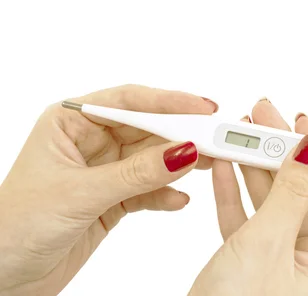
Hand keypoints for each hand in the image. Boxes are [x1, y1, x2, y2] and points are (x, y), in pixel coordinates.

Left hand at [0, 84, 217, 294]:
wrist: (1, 278)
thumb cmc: (14, 227)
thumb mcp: (79, 194)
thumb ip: (135, 175)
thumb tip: (183, 153)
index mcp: (70, 123)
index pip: (128, 101)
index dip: (167, 102)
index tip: (201, 109)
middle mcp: (90, 142)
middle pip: (147, 129)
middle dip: (181, 135)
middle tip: (215, 138)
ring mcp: (105, 171)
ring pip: (152, 159)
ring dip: (179, 164)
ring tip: (208, 166)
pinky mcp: (114, 199)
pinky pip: (149, 190)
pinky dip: (165, 195)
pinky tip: (178, 199)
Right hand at [188, 99, 307, 294]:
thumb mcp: (267, 247)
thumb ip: (291, 194)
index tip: (304, 121)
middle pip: (303, 194)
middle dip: (281, 153)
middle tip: (265, 118)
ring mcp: (283, 268)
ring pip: (273, 206)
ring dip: (255, 170)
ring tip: (241, 135)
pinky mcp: (253, 271)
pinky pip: (248, 226)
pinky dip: (235, 198)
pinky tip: (224, 170)